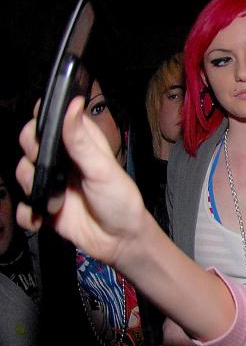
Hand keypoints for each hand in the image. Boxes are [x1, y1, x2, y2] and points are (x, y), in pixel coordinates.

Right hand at [16, 96, 147, 267]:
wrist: (122, 241)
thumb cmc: (121, 201)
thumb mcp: (103, 168)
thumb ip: (82, 140)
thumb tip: (72, 105)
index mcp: (80, 145)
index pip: (53, 121)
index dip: (42, 119)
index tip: (40, 126)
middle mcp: (64, 162)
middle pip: (30, 144)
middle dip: (31, 151)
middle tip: (45, 163)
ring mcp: (53, 184)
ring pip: (23, 173)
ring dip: (31, 184)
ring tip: (54, 196)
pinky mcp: (46, 207)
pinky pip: (24, 207)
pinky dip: (27, 214)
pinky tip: (42, 217)